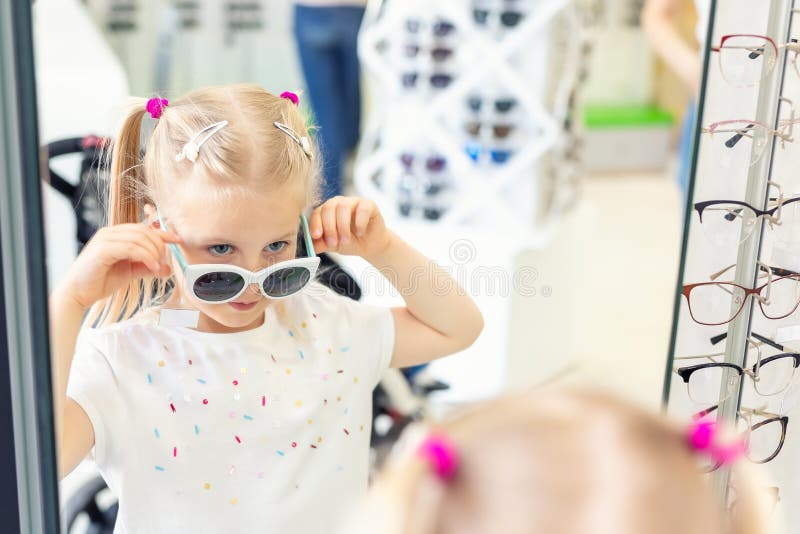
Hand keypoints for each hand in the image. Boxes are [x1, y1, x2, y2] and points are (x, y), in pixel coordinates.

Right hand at [57, 224, 179, 308]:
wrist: (78, 293)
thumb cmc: (100, 281)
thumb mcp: (130, 272)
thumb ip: (147, 267)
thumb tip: (168, 268)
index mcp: (116, 235)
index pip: (144, 228)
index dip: (163, 233)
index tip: (177, 240)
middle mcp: (110, 233)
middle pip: (144, 231)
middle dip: (159, 245)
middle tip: (163, 262)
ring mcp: (105, 239)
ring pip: (140, 238)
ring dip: (154, 252)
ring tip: (157, 267)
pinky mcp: (103, 249)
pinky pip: (131, 247)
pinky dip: (146, 256)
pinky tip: (152, 266)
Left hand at [308, 196, 392, 258]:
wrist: (370, 246)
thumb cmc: (350, 242)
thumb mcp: (334, 245)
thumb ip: (322, 244)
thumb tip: (312, 246)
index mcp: (327, 211)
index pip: (317, 212)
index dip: (315, 223)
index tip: (316, 236)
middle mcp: (339, 203)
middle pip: (329, 207)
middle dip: (329, 227)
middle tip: (333, 242)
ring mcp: (354, 202)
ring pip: (343, 206)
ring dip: (343, 226)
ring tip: (345, 240)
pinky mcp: (369, 205)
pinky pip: (362, 208)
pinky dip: (360, 222)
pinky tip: (360, 233)